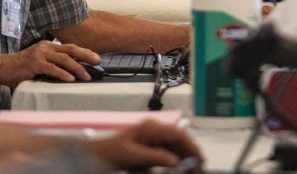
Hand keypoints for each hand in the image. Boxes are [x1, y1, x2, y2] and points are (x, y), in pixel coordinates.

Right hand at [0, 41, 99, 85]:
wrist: (0, 67)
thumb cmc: (20, 68)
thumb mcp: (39, 63)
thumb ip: (52, 65)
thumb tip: (70, 74)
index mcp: (48, 46)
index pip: (70, 48)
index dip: (84, 52)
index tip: (96, 58)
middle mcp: (46, 47)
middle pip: (71, 49)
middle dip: (87, 55)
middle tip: (98, 61)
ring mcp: (40, 54)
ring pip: (65, 59)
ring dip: (78, 68)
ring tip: (87, 76)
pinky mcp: (34, 63)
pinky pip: (52, 68)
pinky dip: (63, 74)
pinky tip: (71, 79)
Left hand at [86, 120, 202, 169]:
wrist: (96, 155)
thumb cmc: (112, 153)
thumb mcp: (133, 156)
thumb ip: (155, 157)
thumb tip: (175, 160)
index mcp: (151, 127)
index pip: (178, 134)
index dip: (191, 145)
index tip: (200, 158)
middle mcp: (155, 130)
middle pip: (179, 142)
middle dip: (190, 155)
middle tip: (199, 169)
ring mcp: (154, 139)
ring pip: (176, 149)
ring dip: (184, 160)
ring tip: (193, 171)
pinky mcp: (151, 148)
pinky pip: (168, 154)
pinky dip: (175, 163)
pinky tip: (179, 169)